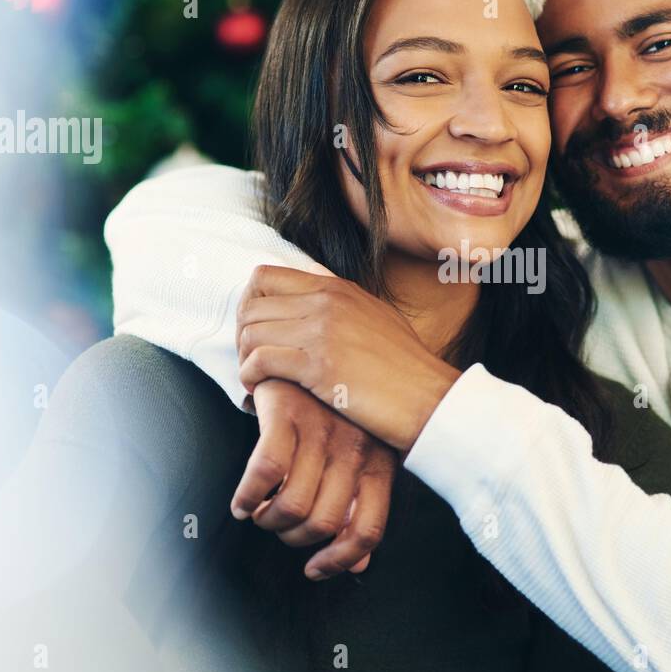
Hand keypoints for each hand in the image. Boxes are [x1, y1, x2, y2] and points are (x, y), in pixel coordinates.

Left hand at [235, 265, 460, 451]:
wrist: (429, 398)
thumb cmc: (406, 367)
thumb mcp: (376, 315)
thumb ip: (342, 296)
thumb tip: (314, 273)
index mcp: (337, 288)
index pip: (264, 277)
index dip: (249, 305)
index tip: (256, 333)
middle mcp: (326, 301)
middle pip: (250, 305)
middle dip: (241, 336)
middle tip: (250, 361)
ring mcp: (322, 330)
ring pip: (250, 333)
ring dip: (244, 360)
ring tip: (255, 380)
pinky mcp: (318, 364)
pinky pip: (259, 362)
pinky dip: (250, 378)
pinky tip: (259, 392)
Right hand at [235, 378, 397, 579]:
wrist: (310, 347)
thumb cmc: (336, 410)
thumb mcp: (361, 456)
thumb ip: (360, 508)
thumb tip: (358, 566)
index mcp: (380, 462)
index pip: (367, 530)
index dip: (340, 560)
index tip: (314, 569)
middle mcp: (355, 449)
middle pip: (324, 523)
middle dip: (293, 537)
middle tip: (279, 527)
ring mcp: (321, 430)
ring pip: (294, 504)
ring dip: (269, 521)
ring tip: (260, 512)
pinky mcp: (286, 413)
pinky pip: (264, 471)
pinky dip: (247, 497)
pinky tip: (242, 502)